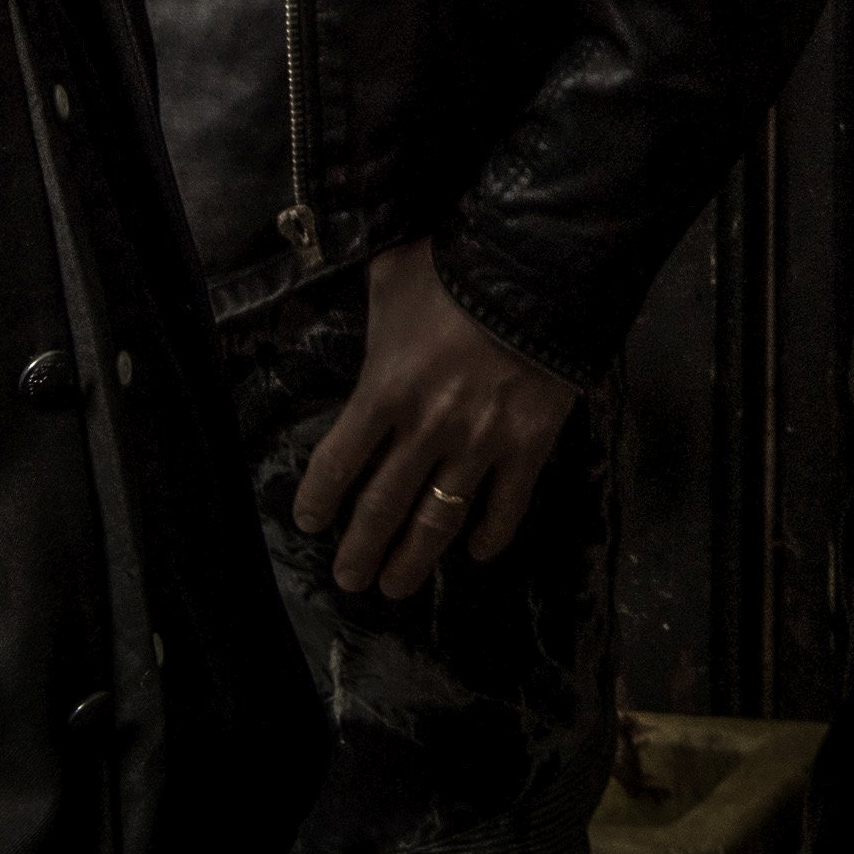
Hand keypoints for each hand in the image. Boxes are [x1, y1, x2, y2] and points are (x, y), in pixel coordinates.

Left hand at [289, 240, 580, 599]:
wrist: (543, 270)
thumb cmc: (459, 267)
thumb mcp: (395, 274)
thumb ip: (373, 304)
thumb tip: (357, 294)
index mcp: (385, 390)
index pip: (337, 463)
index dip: (318, 500)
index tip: (310, 523)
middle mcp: (426, 430)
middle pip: (382, 506)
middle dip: (361, 549)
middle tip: (348, 579)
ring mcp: (480, 444)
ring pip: (438, 520)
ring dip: (413, 560)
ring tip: (395, 587)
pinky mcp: (528, 446)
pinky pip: (507, 504)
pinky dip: (491, 533)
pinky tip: (477, 552)